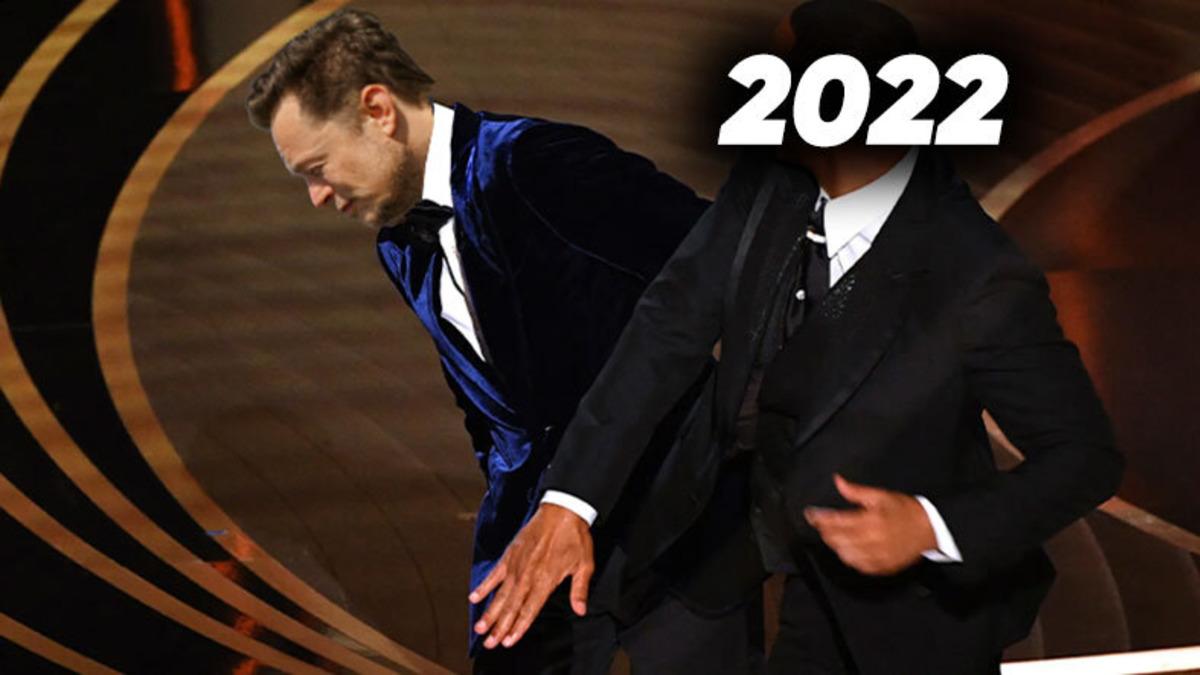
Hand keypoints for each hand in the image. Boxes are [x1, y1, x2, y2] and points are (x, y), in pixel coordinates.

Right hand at [468, 503, 593, 648]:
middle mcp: (528, 576)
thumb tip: (580, 610)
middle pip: (511, 606)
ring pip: (500, 594)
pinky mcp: (510, 555)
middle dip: (500, 627)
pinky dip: (484, 586)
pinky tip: (474, 598)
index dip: (519, 627)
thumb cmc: (575, 538)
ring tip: (479, 628)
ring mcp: (516, 565)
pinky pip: (494, 574)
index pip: (529, 610)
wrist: (562, 511)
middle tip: (489, 643)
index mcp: (545, 580)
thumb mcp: (584, 565)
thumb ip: (579, 590)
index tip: (509, 641)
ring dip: (490, 613)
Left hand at [804, 474, 936, 575]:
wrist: (929, 529)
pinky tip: (846, 549)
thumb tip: (838, 481)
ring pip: (844, 554)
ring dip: (834, 545)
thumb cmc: (906, 511)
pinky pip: (857, 566)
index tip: (811, 514)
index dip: (819, 518)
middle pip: (837, 540)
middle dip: (825, 531)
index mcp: (870, 522)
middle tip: (820, 523)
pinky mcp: (881, 567)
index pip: (836, 522)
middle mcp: (871, 541)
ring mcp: (876, 557)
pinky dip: (848, 557)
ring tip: (832, 535)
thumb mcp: (881, 496)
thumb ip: (856, 492)